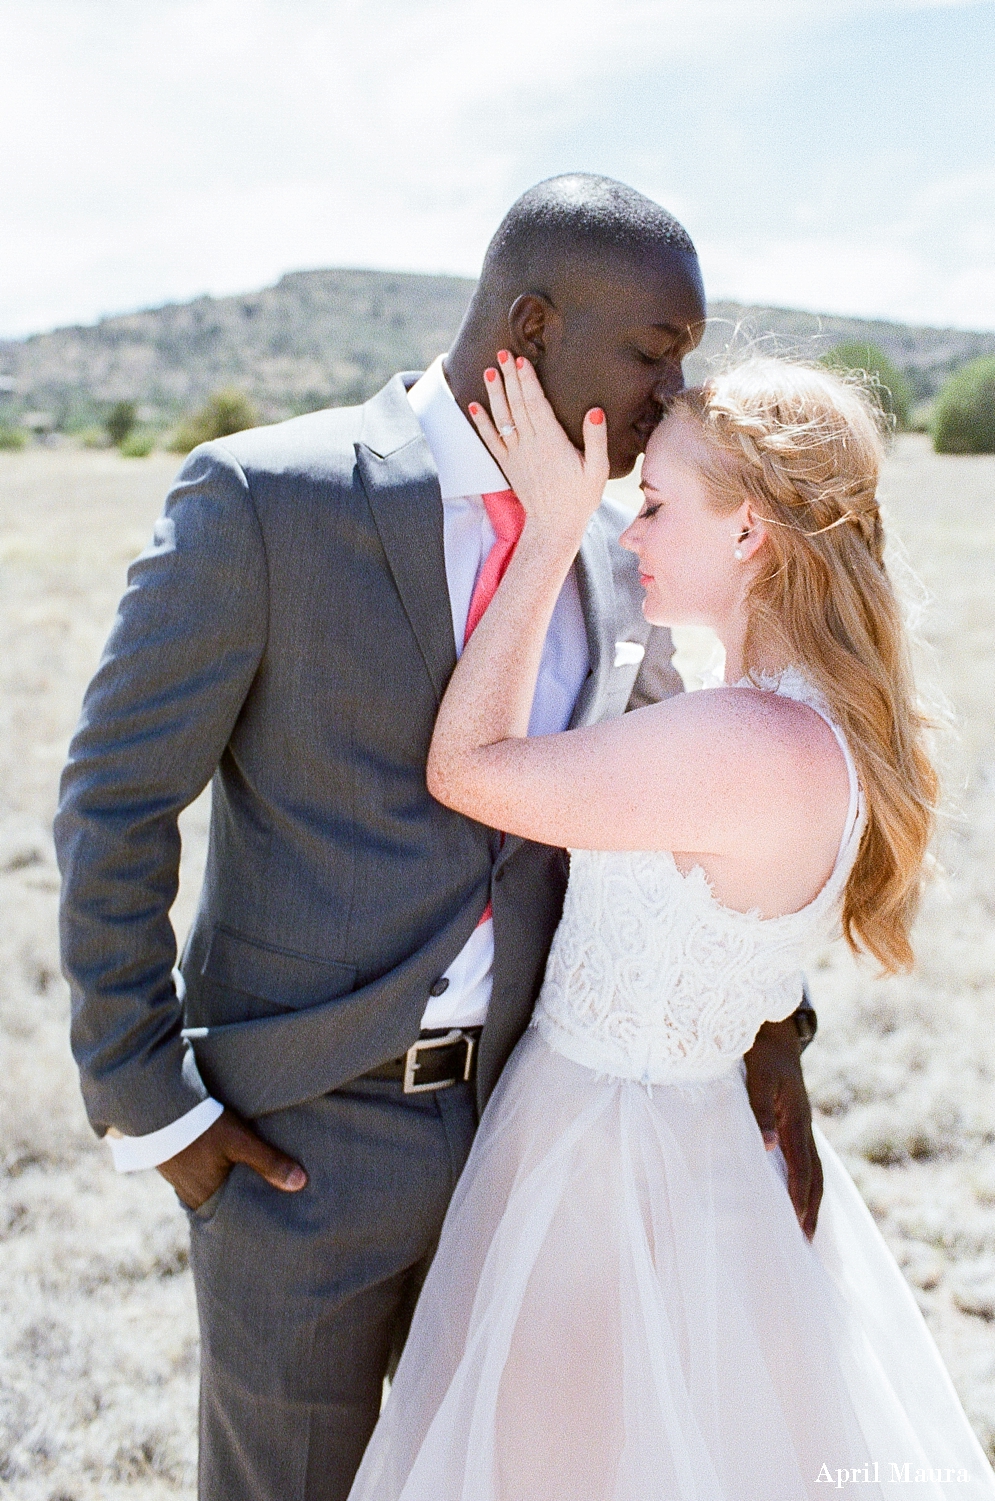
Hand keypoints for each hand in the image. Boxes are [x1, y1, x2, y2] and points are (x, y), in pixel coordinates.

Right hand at [156, 1107, 306, 1210]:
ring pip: (213, 1189)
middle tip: (269, 1202)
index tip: (272, 1218)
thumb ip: (269, 1162)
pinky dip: (216, 1173)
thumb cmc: (202, 1125)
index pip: (235, 1218)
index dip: (252, 1217)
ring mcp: (181, 1181)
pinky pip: (201, 1176)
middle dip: (243, 1202)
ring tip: (252, 1182)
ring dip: (228, 1185)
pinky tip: (226, 1164)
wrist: (159, 1105)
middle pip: (224, 1204)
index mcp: (208, 1197)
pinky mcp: (176, 1164)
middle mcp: (193, 1195)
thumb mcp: (240, 1141)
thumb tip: (301, 1183)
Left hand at [469, 353, 608, 545]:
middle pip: (517, 404)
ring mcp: (516, 455)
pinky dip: (481, 423)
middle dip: (510, 377)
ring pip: (502, 418)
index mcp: (552, 441)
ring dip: (495, 394)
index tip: (521, 360)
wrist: (554, 527)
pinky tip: (474, 406)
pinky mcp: (508, 465)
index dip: (527, 381)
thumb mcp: (598, 470)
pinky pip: (491, 441)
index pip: (536, 404)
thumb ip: (596, 439)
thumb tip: (594, 410)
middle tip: (502, 353)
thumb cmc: (580, 498)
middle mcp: (530, 444)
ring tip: (489, 371)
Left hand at [744, 1019, 822, 1240]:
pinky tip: (797, 1191)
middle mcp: (803, 1125)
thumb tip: (767, 1147)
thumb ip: (760, 1109)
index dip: (800, 1198)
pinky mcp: (795, 1120)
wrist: (774, 1030)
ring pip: (813, 1168)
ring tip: (807, 1227)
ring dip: (812, 1198)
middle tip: (807, 1242)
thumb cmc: (760, 1053)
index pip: (801, 1168)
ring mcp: (802, 1123)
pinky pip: (805, 1157)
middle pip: (814, 1175)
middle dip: (812, 1208)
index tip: (799, 1226)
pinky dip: (806, 1180)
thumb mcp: (756, 1076)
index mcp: (796, 1119)